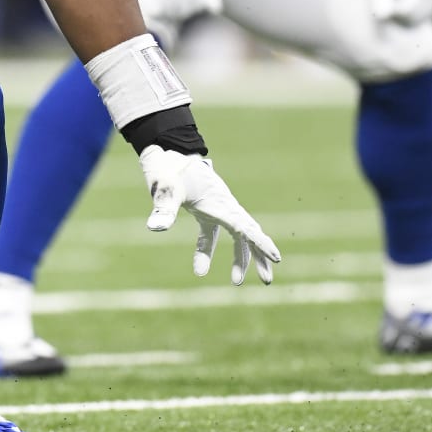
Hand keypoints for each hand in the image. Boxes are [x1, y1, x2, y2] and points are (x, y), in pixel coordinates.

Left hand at [139, 145, 279, 284]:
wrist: (166, 149)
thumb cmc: (168, 168)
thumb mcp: (164, 188)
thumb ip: (163, 208)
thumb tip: (156, 228)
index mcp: (219, 202)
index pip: (244, 226)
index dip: (260, 243)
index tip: (276, 258)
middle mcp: (223, 205)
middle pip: (248, 233)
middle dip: (259, 257)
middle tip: (266, 281)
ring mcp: (216, 208)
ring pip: (235, 236)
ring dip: (240, 258)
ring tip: (236, 282)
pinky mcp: (204, 210)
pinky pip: (211, 235)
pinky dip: (207, 251)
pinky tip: (200, 270)